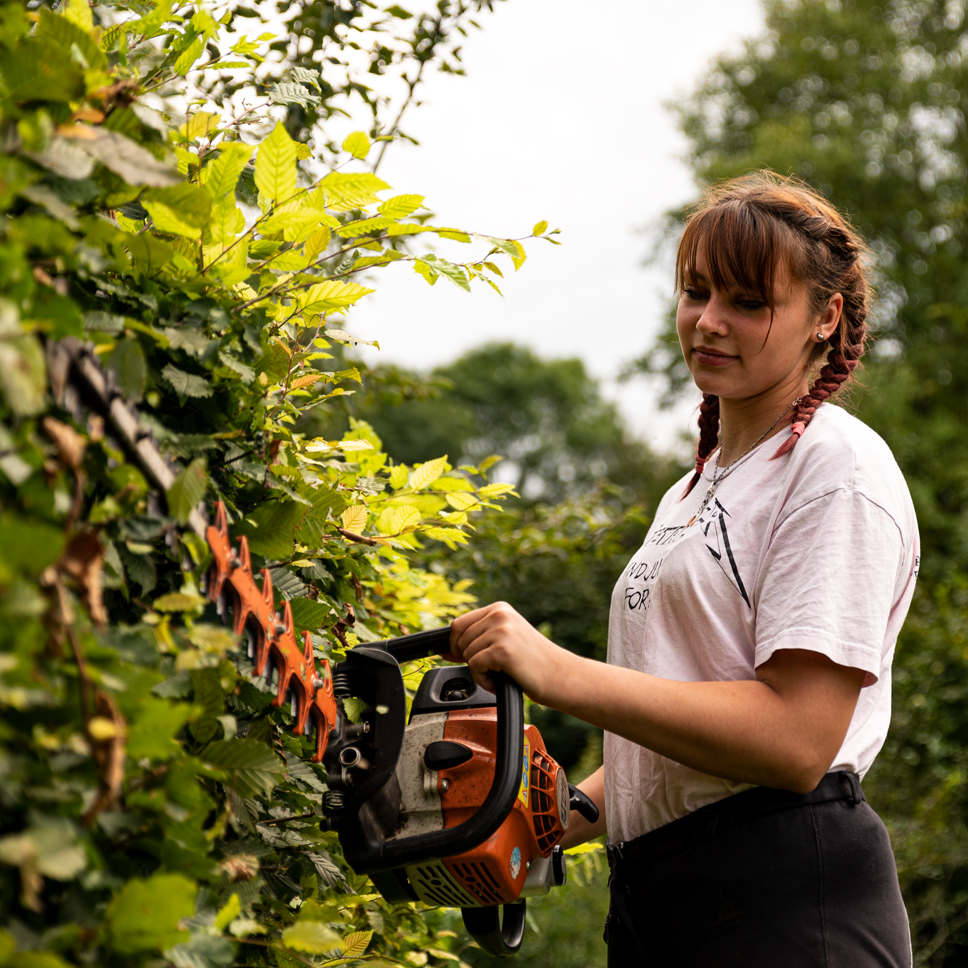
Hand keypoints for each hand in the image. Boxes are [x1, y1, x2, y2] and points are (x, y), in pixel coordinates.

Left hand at [449, 602, 569, 703]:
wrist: (561, 676)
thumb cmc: (533, 663)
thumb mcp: (504, 641)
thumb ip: (477, 640)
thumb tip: (444, 649)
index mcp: (499, 609)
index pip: (459, 624)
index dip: (456, 645)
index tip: (465, 658)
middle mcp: (500, 614)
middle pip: (459, 640)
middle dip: (470, 659)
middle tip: (493, 669)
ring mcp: (501, 631)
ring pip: (466, 655)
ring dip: (480, 672)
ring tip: (502, 674)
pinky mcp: (502, 650)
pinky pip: (474, 667)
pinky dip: (484, 681)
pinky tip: (502, 680)